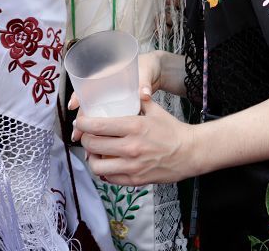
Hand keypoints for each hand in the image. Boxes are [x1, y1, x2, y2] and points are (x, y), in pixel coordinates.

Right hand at [69, 52, 162, 142]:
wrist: (157, 71)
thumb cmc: (148, 67)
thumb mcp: (146, 72)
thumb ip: (144, 83)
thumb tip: (144, 94)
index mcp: (109, 76)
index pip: (88, 85)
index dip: (78, 95)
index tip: (73, 106)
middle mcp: (106, 89)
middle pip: (89, 106)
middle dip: (82, 121)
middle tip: (77, 134)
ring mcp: (111, 100)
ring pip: (95, 117)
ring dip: (89, 132)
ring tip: (87, 148)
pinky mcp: (118, 110)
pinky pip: (106, 123)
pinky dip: (102, 135)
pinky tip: (100, 149)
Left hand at [77, 97, 195, 185]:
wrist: (189, 152)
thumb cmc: (171, 129)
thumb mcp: (155, 109)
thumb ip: (139, 99)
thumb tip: (130, 89)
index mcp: (133, 126)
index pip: (98, 126)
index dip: (83, 124)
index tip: (80, 121)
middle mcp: (130, 147)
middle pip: (93, 145)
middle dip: (84, 139)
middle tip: (86, 135)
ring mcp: (132, 165)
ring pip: (97, 165)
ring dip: (91, 158)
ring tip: (93, 151)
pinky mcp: (135, 180)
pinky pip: (110, 178)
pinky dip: (104, 171)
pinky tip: (106, 163)